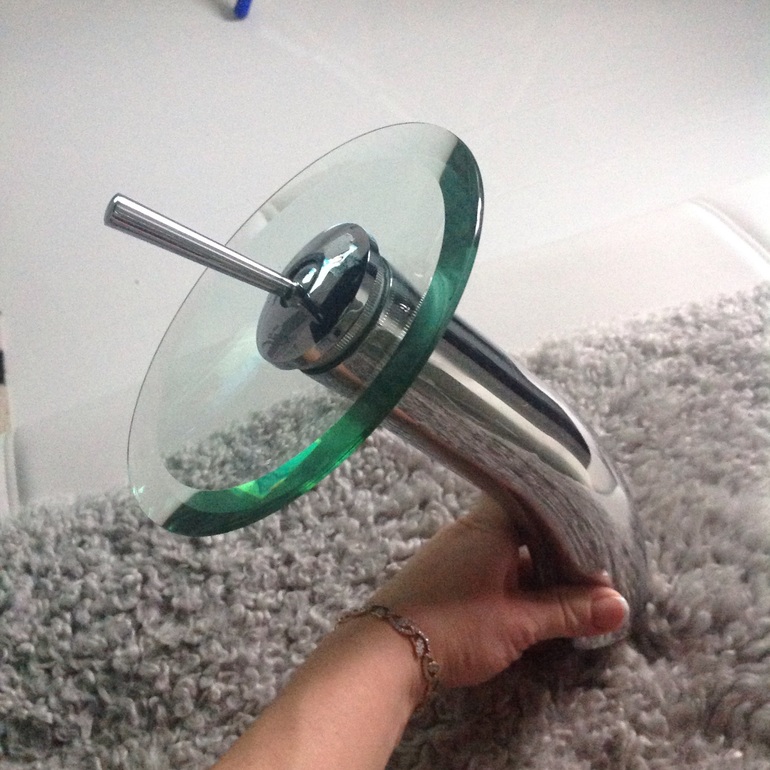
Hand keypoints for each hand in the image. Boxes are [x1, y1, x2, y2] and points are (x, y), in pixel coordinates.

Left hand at [370, 495, 628, 688]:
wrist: (385, 651)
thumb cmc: (453, 627)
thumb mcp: (518, 623)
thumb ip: (567, 611)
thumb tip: (619, 605)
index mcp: (490, 525)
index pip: (536, 498)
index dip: (569, 512)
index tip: (599, 527)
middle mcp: (471, 529)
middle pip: (524, 524)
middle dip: (557, 544)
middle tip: (593, 562)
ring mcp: (455, 550)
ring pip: (507, 546)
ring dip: (535, 563)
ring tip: (571, 582)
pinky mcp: (446, 572)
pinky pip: (489, 562)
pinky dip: (513, 575)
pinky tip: (531, 596)